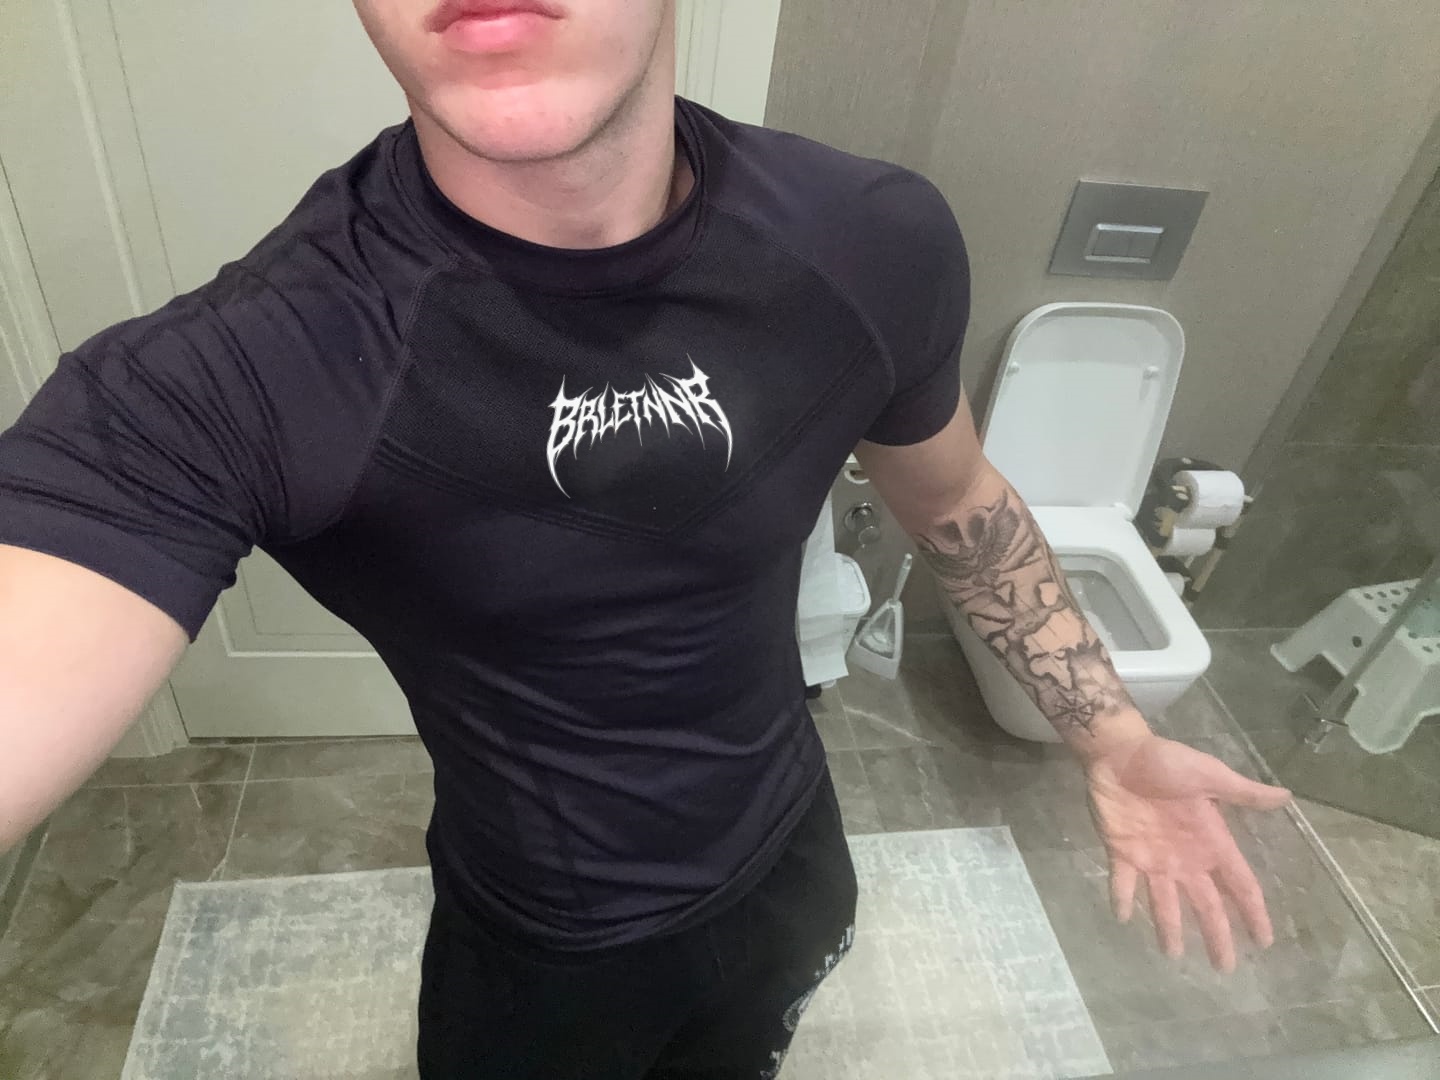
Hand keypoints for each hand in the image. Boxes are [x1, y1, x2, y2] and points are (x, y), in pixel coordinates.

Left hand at [1083, 734, 1291, 972]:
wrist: (1120, 751)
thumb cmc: (1166, 761)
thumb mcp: (1209, 775)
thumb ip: (1243, 793)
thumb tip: (1288, 797)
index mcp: (1211, 842)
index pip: (1240, 885)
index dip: (1253, 913)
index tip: (1265, 942)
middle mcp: (1186, 858)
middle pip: (1207, 905)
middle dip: (1217, 936)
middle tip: (1224, 969)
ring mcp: (1153, 858)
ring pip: (1165, 903)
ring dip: (1169, 929)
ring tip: (1173, 957)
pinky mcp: (1122, 852)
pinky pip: (1123, 882)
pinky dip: (1122, 899)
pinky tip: (1124, 919)